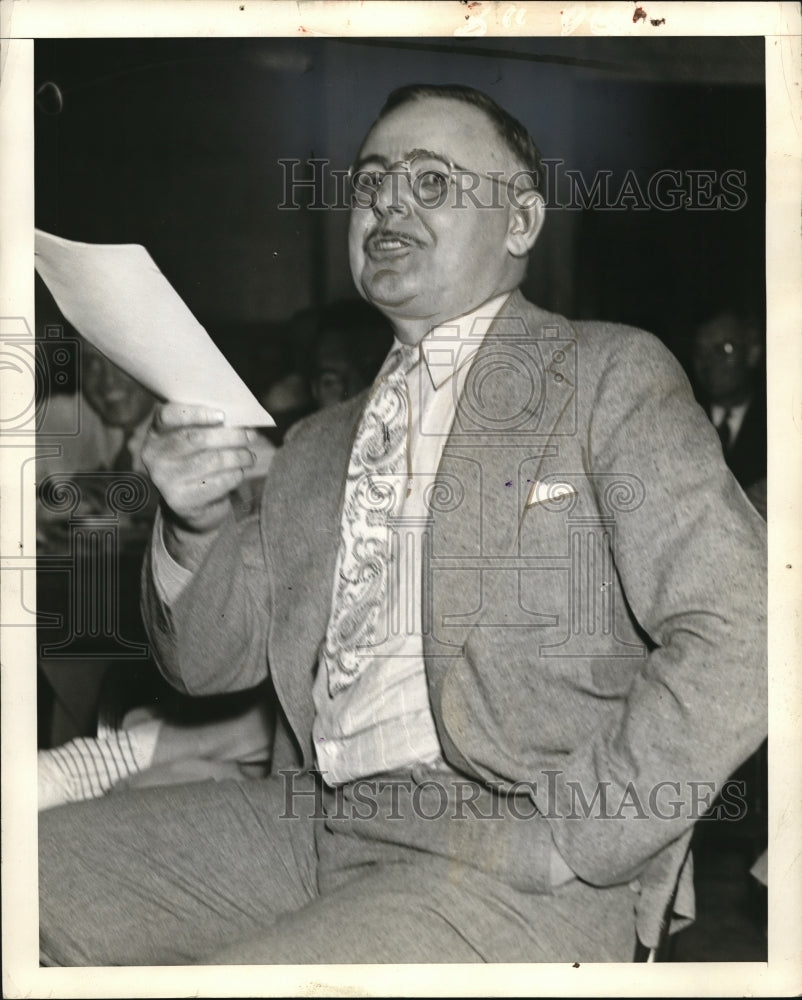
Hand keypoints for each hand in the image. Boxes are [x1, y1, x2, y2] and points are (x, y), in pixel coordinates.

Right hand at [142, 403, 256, 550]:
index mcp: (157, 432)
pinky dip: (235, 474)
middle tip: (250, 436)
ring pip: (212, 460)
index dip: (196, 414)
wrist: (193, 503)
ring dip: (238, 456)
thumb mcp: (195, 437)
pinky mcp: (180, 500)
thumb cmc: (198, 460)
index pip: (169, 415)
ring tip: (249, 456)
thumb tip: (239, 416)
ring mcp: (164, 479)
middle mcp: (154, 455)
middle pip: (197, 438)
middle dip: (230, 436)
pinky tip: (240, 472)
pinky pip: (217, 482)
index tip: (222, 416)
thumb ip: (208, 423)